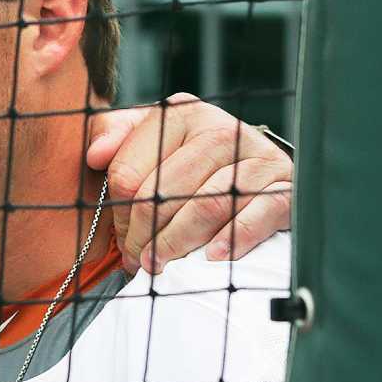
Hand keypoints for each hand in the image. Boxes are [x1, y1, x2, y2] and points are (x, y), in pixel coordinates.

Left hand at [84, 94, 293, 273]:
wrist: (254, 171)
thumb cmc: (185, 162)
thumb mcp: (145, 141)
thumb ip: (112, 137)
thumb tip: (95, 154)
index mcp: (181, 115)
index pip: (130, 171)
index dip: (120, 212)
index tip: (121, 236)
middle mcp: (222, 129)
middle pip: (165, 191)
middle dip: (144, 234)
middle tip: (137, 261)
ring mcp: (259, 156)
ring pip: (206, 205)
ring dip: (177, 242)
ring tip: (160, 266)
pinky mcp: (286, 185)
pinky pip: (258, 213)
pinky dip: (232, 238)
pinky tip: (211, 257)